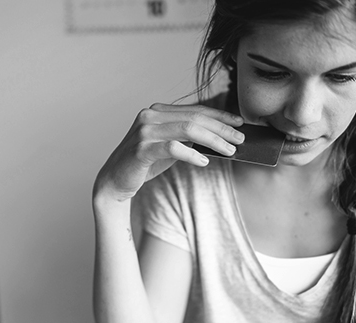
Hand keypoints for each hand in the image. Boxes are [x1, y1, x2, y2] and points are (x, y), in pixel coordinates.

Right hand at [93, 103, 243, 202]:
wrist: (115, 181)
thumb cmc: (144, 163)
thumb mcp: (169, 146)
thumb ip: (187, 137)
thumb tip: (219, 136)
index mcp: (157, 111)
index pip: (195, 109)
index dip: (219, 115)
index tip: (239, 122)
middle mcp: (150, 115)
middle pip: (195, 118)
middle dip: (221, 128)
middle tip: (240, 139)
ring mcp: (144, 130)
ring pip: (188, 129)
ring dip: (213, 140)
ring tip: (229, 150)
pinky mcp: (141, 148)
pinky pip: (173, 148)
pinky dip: (192, 155)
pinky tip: (204, 162)